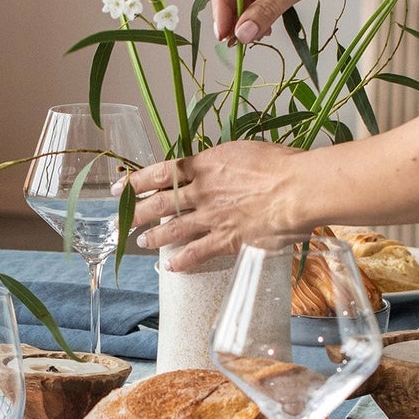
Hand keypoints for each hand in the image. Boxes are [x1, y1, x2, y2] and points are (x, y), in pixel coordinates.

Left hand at [124, 141, 305, 269]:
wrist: (297, 188)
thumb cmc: (280, 164)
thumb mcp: (243, 152)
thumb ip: (222, 163)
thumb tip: (214, 167)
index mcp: (204, 165)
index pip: (160, 173)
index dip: (136, 182)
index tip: (120, 188)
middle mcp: (201, 192)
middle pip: (159, 203)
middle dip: (137, 213)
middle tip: (122, 220)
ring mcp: (212, 217)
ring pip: (173, 229)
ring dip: (155, 237)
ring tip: (142, 242)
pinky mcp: (227, 239)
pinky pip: (197, 253)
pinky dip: (182, 261)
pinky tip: (171, 266)